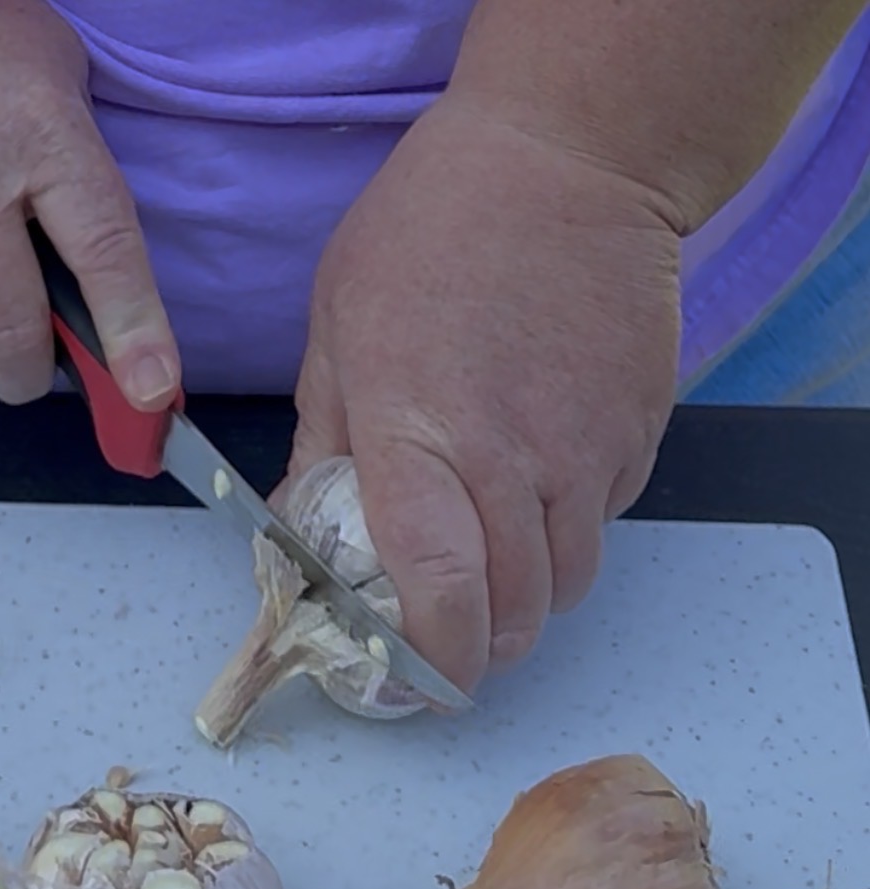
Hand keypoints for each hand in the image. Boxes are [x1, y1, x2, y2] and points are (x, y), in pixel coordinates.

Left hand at [282, 96, 681, 694]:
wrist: (565, 156)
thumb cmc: (429, 231)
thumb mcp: (338, 328)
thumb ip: (322, 441)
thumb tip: (300, 524)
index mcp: (416, 435)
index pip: (437, 586)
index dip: (432, 656)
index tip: (416, 682)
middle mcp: (510, 457)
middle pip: (517, 610)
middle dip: (485, 650)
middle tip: (456, 644)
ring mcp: (586, 447)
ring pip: (571, 580)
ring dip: (531, 600)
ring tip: (498, 574)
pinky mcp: (638, 429)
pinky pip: (607, 519)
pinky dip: (573, 532)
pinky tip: (543, 489)